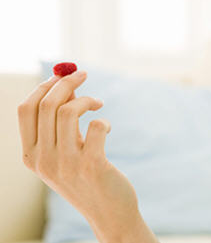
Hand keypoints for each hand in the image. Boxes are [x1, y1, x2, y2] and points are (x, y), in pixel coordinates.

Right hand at [17, 71, 139, 236]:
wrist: (109, 212)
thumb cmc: (87, 176)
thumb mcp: (65, 151)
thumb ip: (61, 123)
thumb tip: (67, 85)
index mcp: (31, 155)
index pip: (25, 109)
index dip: (44, 86)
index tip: (61, 75)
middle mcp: (43, 161)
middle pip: (46, 105)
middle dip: (67, 82)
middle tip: (84, 74)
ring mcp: (66, 165)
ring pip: (67, 112)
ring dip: (86, 99)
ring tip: (98, 104)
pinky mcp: (92, 166)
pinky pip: (95, 127)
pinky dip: (103, 120)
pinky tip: (107, 128)